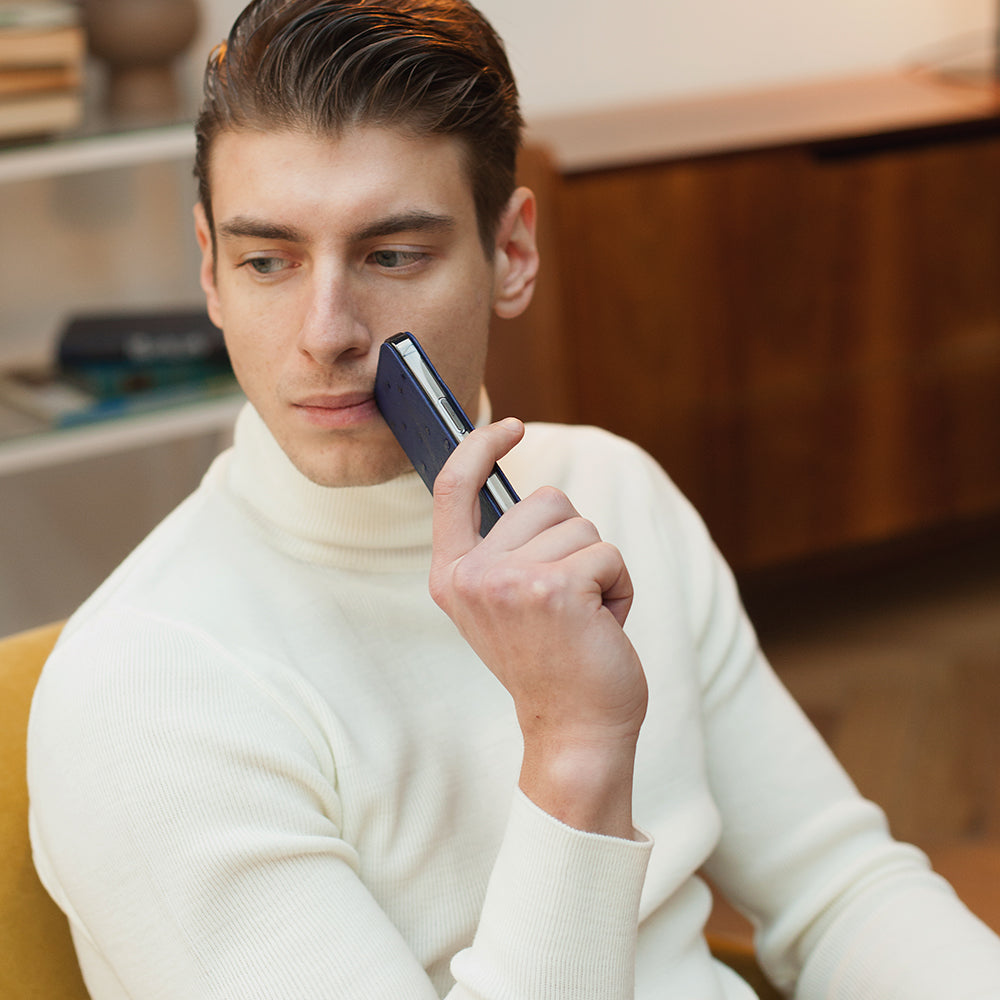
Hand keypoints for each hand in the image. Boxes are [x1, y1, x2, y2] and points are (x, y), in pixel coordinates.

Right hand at [429, 419, 647, 836]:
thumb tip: (538, 499)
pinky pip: (608, 554)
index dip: (479, 447)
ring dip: (598, 569)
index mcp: (452, 576)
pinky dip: (621, 588)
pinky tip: (604, 627)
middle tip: (566, 603)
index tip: (512, 428)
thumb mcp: (504, 605)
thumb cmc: (550, 663)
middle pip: (544, 501)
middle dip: (573, 542)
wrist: (575, 731)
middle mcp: (471, 576)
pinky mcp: (556, 589)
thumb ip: (504, 552)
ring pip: (581, 527)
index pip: (452, 489)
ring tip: (585, 619)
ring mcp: (510, 581)